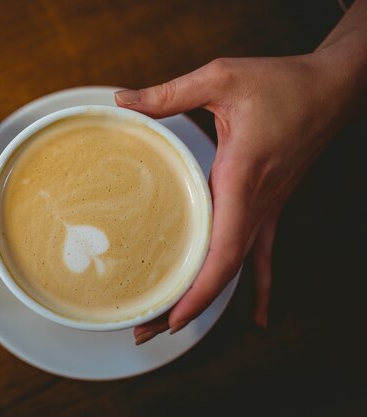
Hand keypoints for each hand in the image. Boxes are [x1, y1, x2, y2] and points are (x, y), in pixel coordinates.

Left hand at [116, 52, 350, 342]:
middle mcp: (255, 206)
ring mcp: (266, 211)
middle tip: (144, 333)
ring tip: (173, 328)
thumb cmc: (282, 83)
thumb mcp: (221, 77)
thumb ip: (169, 93)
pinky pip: (262, 256)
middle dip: (185, 308)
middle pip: (221, 273)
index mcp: (240, 179)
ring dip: (206, 301)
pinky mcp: (270, 207)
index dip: (198, 291)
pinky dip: (258, 288)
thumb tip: (122, 100)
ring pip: (236, 270)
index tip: (171, 319)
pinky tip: (259, 316)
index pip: (223, 252)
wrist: (331, 89)